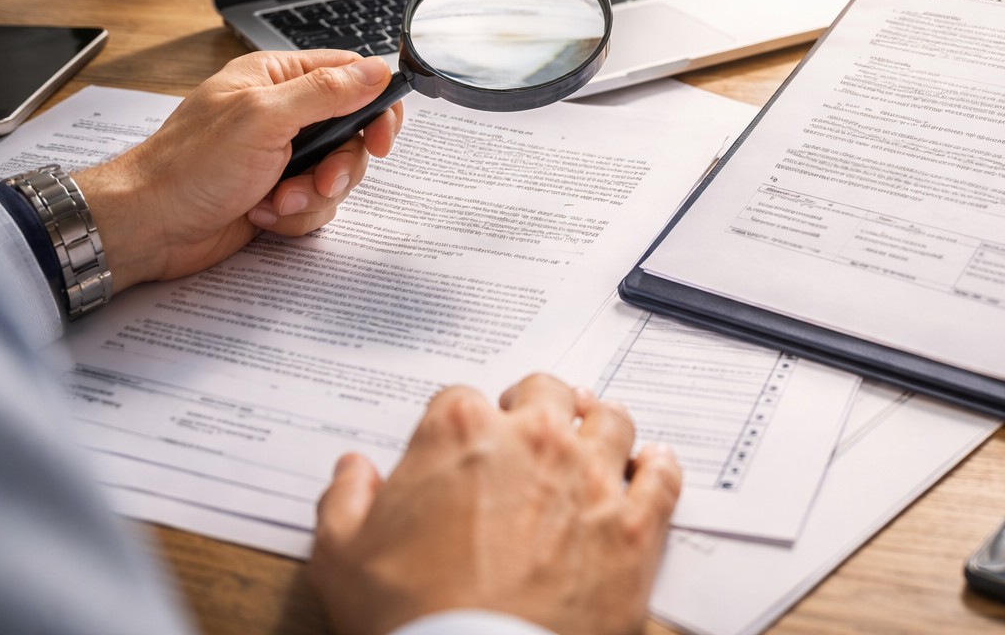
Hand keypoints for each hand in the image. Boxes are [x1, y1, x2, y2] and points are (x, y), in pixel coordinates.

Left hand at [74, 50, 403, 291]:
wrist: (149, 227)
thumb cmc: (188, 168)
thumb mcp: (263, 119)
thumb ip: (325, 92)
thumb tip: (376, 70)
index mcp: (276, 79)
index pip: (350, 77)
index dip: (375, 107)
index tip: (380, 138)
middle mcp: (283, 114)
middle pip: (352, 134)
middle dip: (340, 166)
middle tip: (321, 180)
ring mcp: (282, 156)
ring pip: (338, 175)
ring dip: (312, 196)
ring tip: (276, 203)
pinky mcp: (279, 192)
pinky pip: (317, 205)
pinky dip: (296, 216)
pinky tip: (262, 215)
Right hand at [310, 375, 680, 634]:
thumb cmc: (412, 618)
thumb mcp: (342, 559)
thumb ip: (345, 501)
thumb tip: (354, 472)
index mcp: (461, 433)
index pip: (461, 398)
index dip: (460, 423)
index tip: (461, 446)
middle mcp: (535, 440)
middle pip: (546, 392)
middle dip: (535, 407)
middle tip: (529, 435)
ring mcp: (592, 479)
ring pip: (611, 420)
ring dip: (599, 427)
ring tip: (590, 445)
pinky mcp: (636, 526)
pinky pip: (662, 474)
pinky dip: (657, 468)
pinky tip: (647, 470)